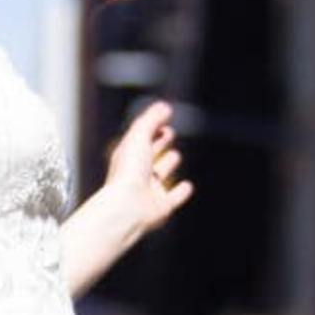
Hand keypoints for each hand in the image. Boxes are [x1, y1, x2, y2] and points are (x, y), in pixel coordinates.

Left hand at [102, 100, 191, 243]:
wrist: (127, 207)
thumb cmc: (129, 172)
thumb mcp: (139, 136)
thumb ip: (152, 119)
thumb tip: (165, 107)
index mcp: (128, 156)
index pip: (141, 137)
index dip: (151, 127)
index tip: (163, 117)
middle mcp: (138, 173)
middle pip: (149, 154)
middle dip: (158, 142)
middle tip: (168, 132)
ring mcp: (150, 190)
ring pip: (160, 175)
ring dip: (167, 164)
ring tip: (175, 156)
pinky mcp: (162, 206)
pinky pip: (174, 198)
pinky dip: (181, 192)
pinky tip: (187, 186)